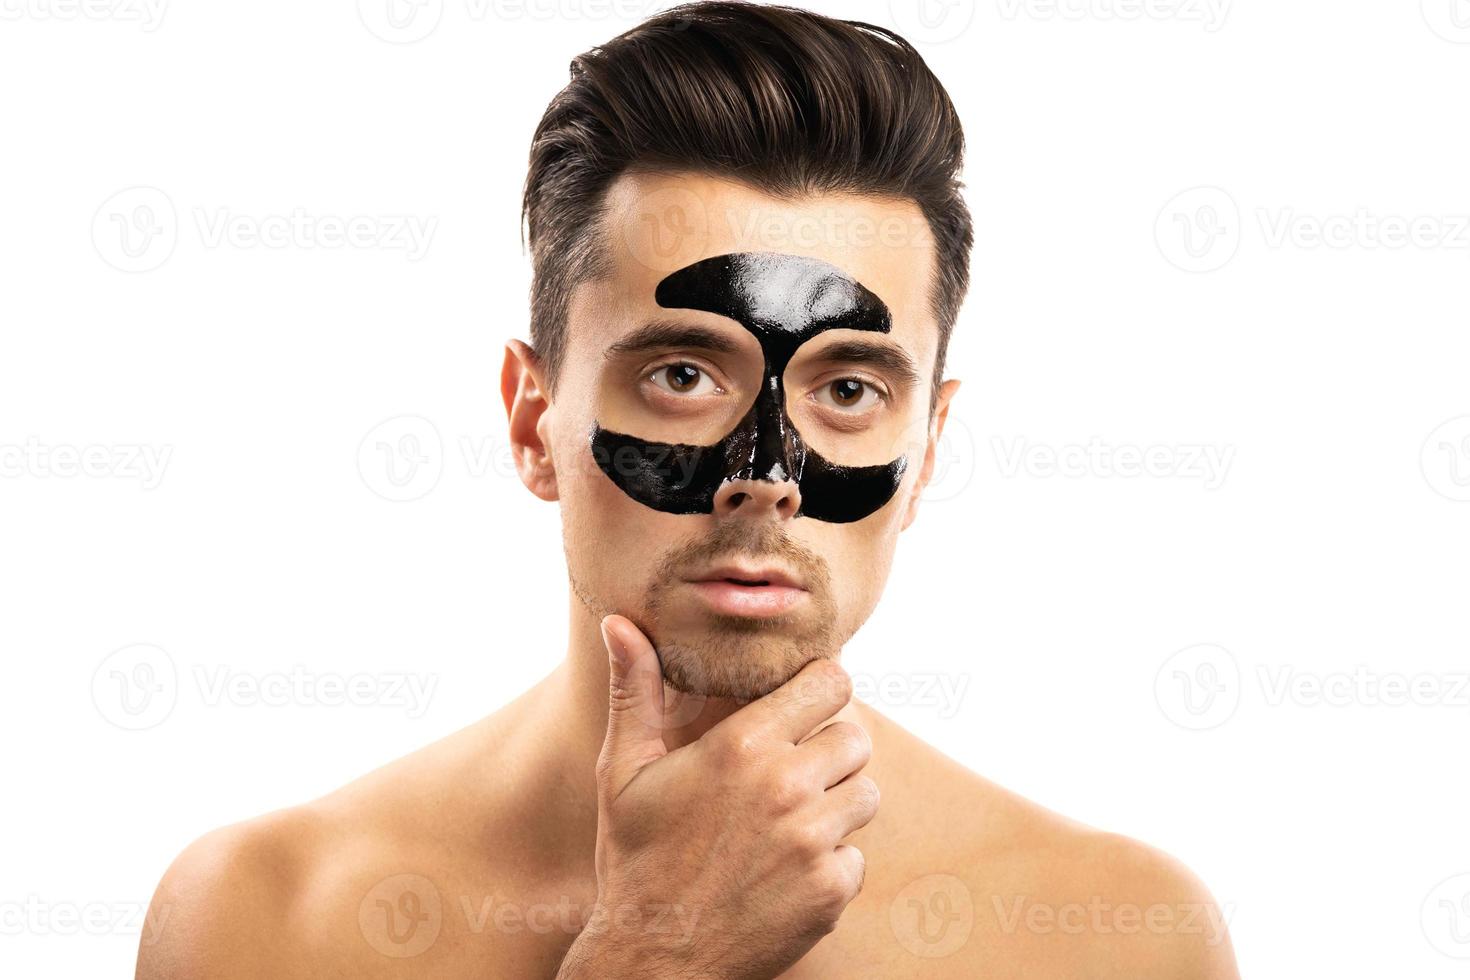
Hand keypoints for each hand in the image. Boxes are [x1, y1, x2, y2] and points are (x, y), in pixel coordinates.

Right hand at [557, 615, 877, 979]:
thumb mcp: (624, 771)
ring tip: (787, 821)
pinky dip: (830, 861)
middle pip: (856, 735)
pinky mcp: (832, 891)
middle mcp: (788, 787)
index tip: (804, 704)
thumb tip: (619, 622)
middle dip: (830, 747)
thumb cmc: (635, 858)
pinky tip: (784, 871)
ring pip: (866, 794)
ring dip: (836, 803)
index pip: (830, 682)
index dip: (821, 688)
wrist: (652, 959)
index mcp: (743, 745)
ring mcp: (815, 842)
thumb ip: (635, 690)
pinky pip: (856, 855)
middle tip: (792, 770)